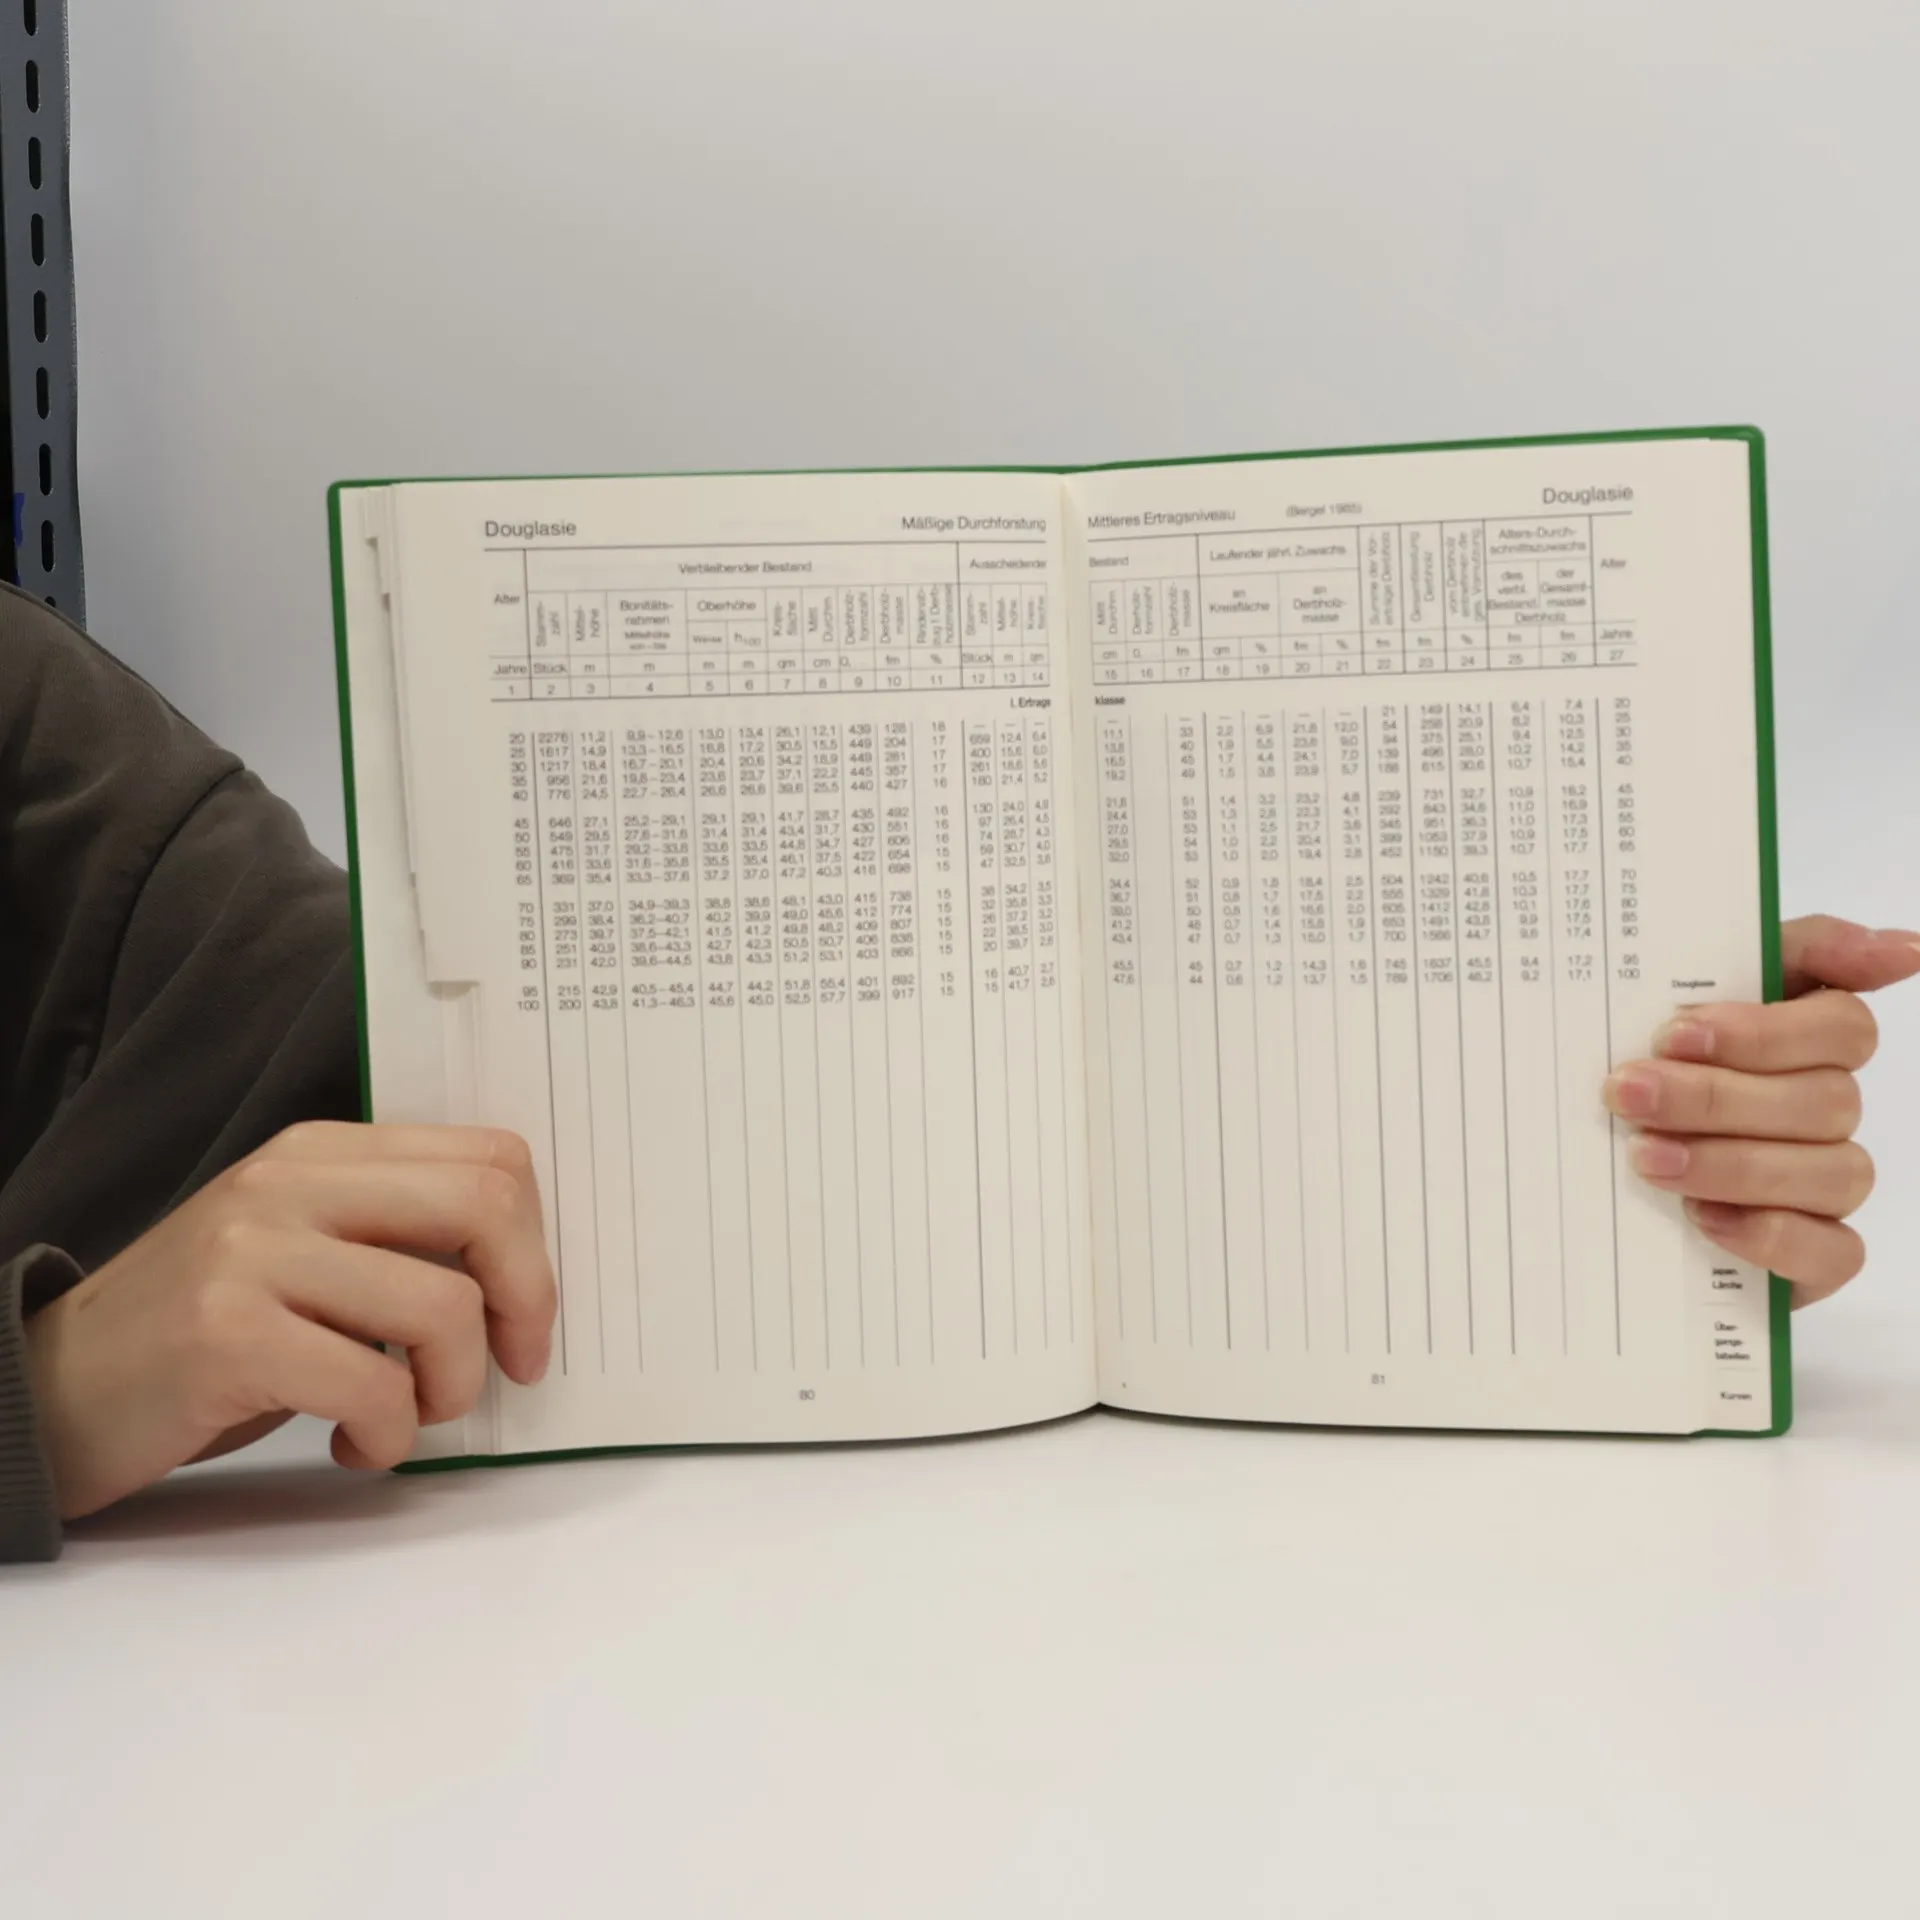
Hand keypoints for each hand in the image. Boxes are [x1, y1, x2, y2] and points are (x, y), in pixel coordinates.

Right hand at [22, 1122, 555, 1518]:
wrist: (55, 1391)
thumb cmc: (203, 1334)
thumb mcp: (303, 1252)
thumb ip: (396, 1238)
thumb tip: (525, 1281)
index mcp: (321, 1153)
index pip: (488, 1157)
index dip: (535, 1241)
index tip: (526, 1314)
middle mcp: (288, 1183)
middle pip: (482, 1207)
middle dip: (526, 1300)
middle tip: (511, 1367)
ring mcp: (254, 1253)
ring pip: (442, 1305)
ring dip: (451, 1388)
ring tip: (405, 1419)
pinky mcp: (227, 1334)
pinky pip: (374, 1388)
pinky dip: (389, 1437)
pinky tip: (354, 1447)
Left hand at [1603, 917, 1919, 1306]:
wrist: (1589, 1174)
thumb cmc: (1648, 1072)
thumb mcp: (1672, 996)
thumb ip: (1767, 953)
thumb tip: (1906, 947)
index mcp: (1805, 1040)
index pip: (1843, 1025)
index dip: (1764, 1031)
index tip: (1678, 1030)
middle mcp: (1828, 1108)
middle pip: (1823, 1099)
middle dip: (1714, 1097)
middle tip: (1628, 1093)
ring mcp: (1829, 1182)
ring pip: (1831, 1171)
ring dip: (1731, 1164)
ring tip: (1646, 1158)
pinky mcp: (1818, 1254)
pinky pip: (1834, 1250)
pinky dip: (1768, 1235)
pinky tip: (1702, 1219)